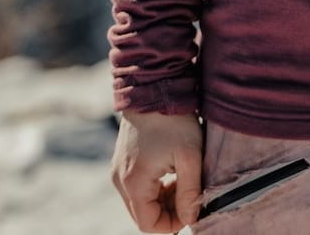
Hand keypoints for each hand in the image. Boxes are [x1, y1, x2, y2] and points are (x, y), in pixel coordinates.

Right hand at [110, 109, 204, 231]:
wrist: (152, 88)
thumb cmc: (173, 121)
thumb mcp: (190, 156)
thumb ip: (190, 191)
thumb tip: (191, 219)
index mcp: (134, 183)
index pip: (149, 224)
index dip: (172, 224)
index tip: (192, 209)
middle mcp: (120, 180)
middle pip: (143, 215)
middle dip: (168, 212)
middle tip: (189, 193)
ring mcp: (118, 170)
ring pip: (140, 202)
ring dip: (162, 200)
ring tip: (183, 180)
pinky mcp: (121, 161)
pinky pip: (137, 187)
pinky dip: (155, 187)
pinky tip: (171, 171)